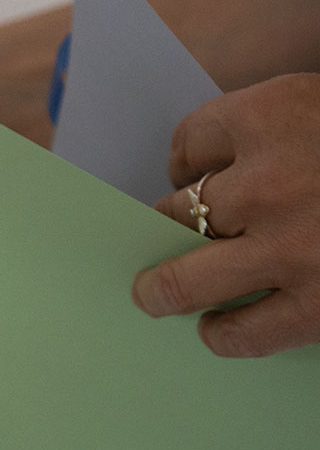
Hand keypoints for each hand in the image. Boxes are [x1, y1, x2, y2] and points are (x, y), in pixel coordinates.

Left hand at [133, 73, 319, 355]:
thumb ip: (278, 134)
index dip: (187, 159)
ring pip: (185, 279)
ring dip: (165, 289)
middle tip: (157, 239)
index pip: (190, 140)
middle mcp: (271, 181)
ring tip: (156, 296)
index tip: (189, 172)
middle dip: (163, 226)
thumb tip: (205, 178)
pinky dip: (223, 333)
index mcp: (277, 116)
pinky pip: (243, 332)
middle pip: (176, 211)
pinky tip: (218, 330)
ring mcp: (292, 249)